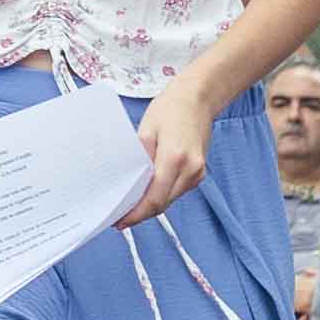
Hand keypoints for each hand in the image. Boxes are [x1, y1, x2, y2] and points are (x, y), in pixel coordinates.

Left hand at [114, 87, 220, 233]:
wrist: (198, 98)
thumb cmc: (171, 108)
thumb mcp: (146, 130)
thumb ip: (138, 159)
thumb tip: (127, 183)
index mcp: (175, 158)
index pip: (154, 198)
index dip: (136, 214)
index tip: (121, 221)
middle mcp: (190, 169)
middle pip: (162, 204)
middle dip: (141, 213)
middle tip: (120, 216)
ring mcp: (197, 173)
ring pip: (170, 200)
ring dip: (150, 205)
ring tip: (130, 206)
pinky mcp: (199, 173)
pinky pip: (176, 192)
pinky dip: (161, 195)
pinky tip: (146, 193)